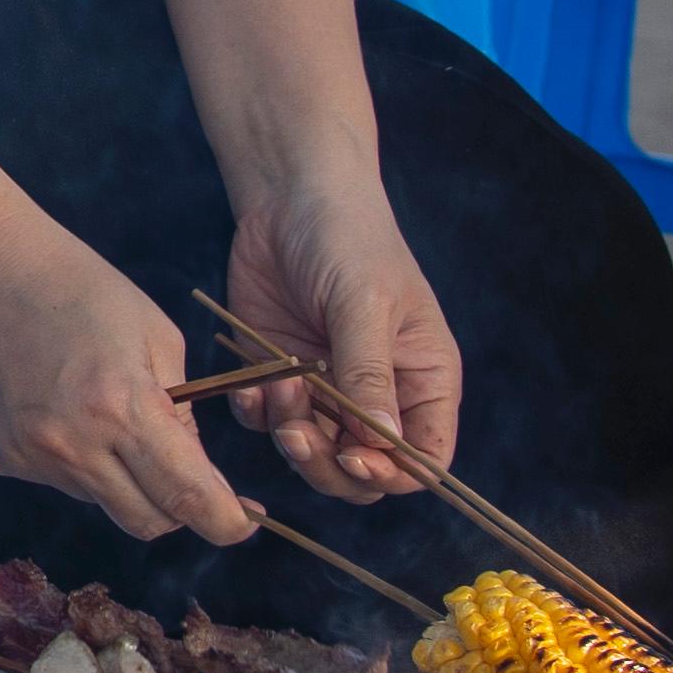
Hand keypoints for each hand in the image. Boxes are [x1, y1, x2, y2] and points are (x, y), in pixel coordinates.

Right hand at [0, 229, 255, 544]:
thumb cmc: (80, 288)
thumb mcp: (157, 336)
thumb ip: (184, 412)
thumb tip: (197, 473)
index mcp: (123, 407)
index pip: (187, 498)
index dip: (226, 523)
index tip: (242, 523)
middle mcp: (74, 446)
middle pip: (147, 522)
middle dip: (178, 510)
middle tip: (188, 477)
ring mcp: (31, 457)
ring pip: (103, 501)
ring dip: (125, 479)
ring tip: (108, 416)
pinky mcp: (2, 458)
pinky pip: (61, 482)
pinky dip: (80, 462)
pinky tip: (65, 411)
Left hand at [224, 170, 462, 505]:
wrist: (289, 197)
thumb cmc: (348, 239)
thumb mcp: (365, 302)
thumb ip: (369, 372)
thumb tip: (381, 443)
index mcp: (422, 381)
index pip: (423, 460)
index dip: (392, 474)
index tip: (354, 457)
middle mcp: (379, 395)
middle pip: (362, 472)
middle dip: (328, 465)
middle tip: (297, 434)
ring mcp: (327, 391)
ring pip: (313, 455)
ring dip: (290, 437)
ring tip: (278, 386)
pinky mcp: (280, 377)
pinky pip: (267, 423)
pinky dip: (257, 416)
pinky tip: (249, 386)